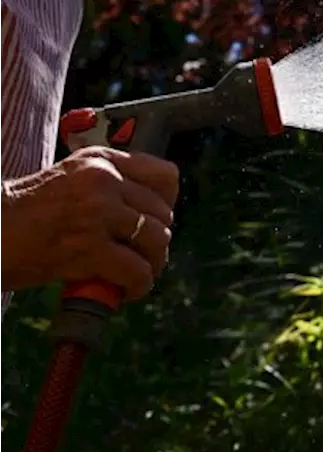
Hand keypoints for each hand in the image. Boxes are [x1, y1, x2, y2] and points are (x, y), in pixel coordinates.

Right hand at [0, 146, 178, 300]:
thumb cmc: (27, 212)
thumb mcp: (72, 179)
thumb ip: (109, 185)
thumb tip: (150, 211)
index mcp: (102, 160)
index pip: (166, 176)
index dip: (167, 204)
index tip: (154, 221)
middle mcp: (104, 180)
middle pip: (163, 214)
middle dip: (156, 240)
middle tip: (140, 256)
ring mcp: (98, 212)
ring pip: (157, 241)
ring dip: (152, 264)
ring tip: (136, 273)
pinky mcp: (89, 247)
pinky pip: (137, 270)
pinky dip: (139, 286)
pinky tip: (127, 291)